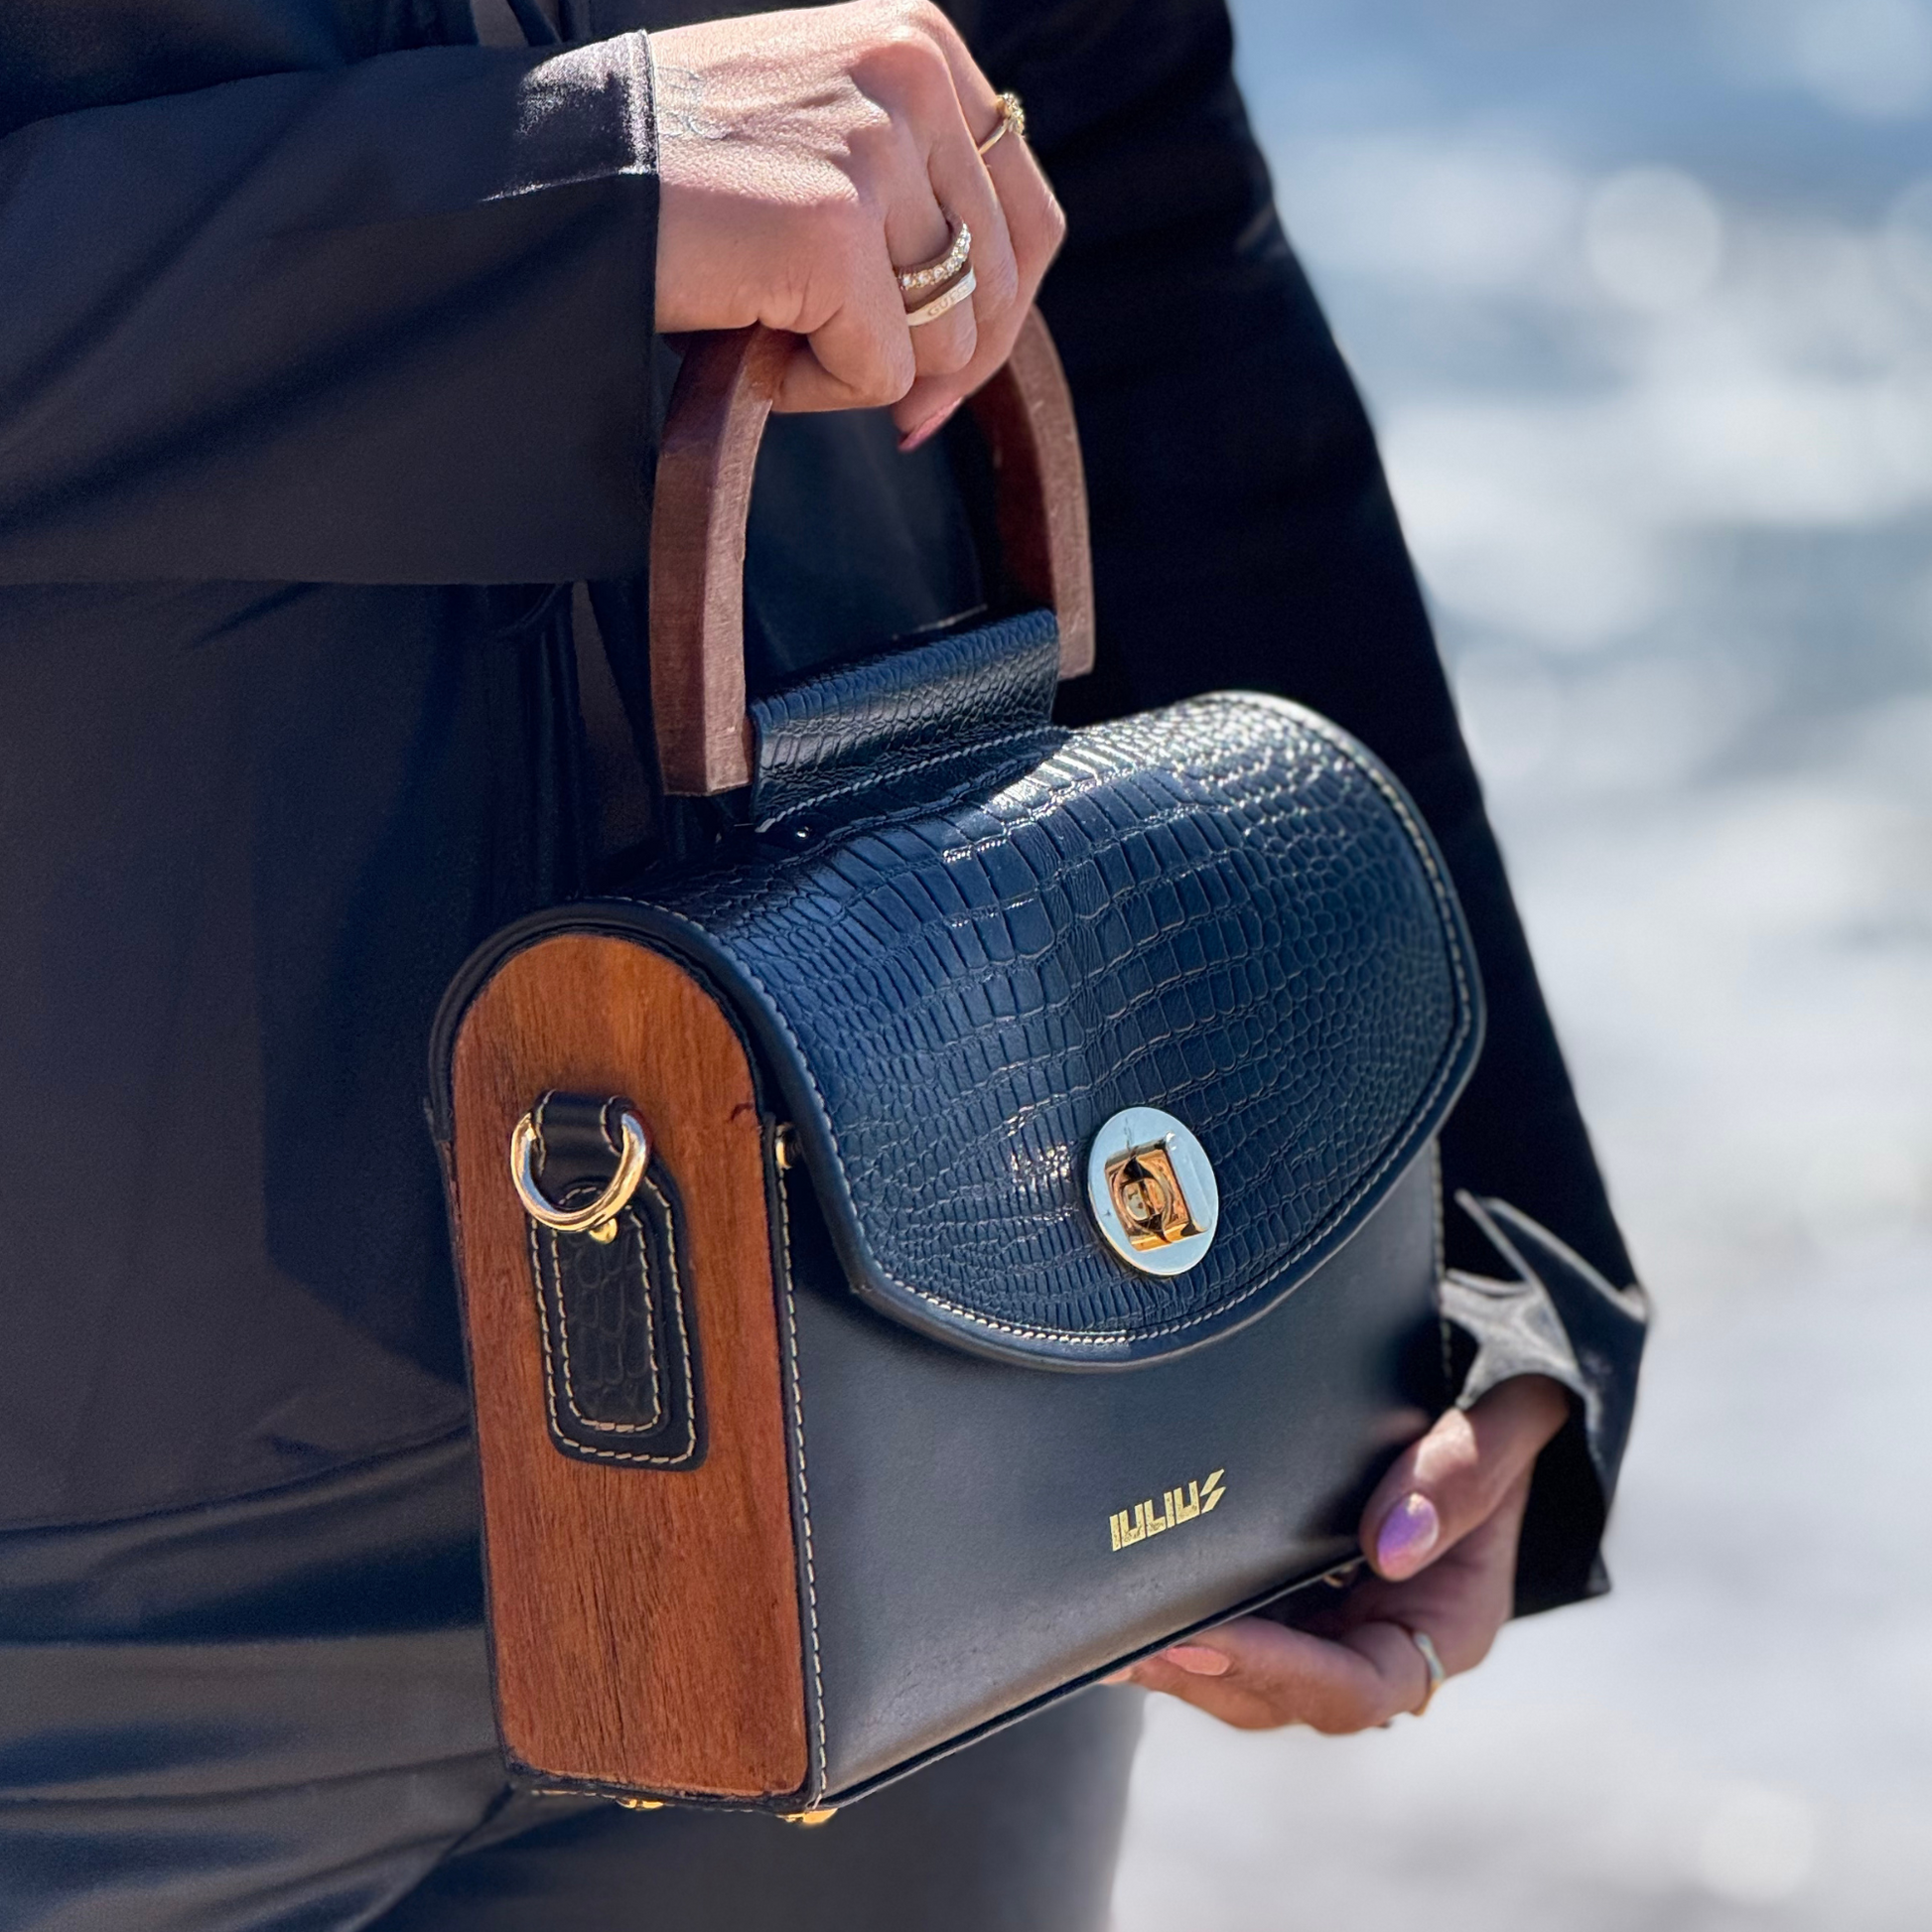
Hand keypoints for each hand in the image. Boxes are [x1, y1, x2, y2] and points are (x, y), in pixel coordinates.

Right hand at [651, 0, 1065, 437]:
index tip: (947, 377)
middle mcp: (911, 76)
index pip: (1027, 215)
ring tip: (774, 333)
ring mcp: (874, 148)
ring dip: (861, 369)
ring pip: (946, 337)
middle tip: (879, 402)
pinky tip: (749, 345)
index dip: (1000, 316)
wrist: (550, 172)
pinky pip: (880, 373)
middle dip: (942, 366)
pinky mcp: (833, 228)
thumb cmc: (672, 175)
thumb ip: (910, 191)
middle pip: (996, 287)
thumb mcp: (820, 141)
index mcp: (921, 45)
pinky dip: (815, 391)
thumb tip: (982, 330)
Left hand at [1113, 1375, 1569, 1730]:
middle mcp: (1379, 1644)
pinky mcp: (1289, 1596)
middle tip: (1128, 1642)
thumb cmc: (1499, 1424)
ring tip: (1103, 1639)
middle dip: (1208, 1673)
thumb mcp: (1507, 1428)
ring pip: (1246, 1677)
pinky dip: (1177, 1625)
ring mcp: (1330, 1627)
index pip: (1357, 1688)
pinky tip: (1116, 1610)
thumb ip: (1465, 1474)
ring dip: (1178, 1664)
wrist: (1479, 1411)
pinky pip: (1231, 1627)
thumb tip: (1388, 1545)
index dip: (1281, 1671)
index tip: (1206, 1635)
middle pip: (1285, 1697)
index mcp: (1442, 1629)